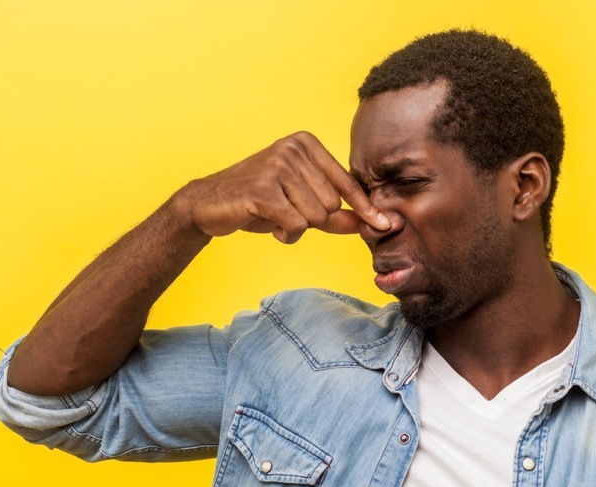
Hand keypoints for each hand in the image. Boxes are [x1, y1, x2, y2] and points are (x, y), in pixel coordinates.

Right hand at [185, 131, 390, 243]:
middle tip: (286, 214)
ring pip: (315, 216)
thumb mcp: (301, 205)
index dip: (365, 207)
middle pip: (331, 204)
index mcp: (306, 144)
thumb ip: (336, 214)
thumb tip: (372, 224)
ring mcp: (278, 165)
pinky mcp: (263, 188)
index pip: (346, 182)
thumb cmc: (258, 202)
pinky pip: (295, 224)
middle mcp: (293, 148)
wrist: (210, 204)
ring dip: (296, 228)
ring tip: (275, 218)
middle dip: (312, 220)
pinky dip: (285, 234)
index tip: (385, 225)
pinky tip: (269, 225)